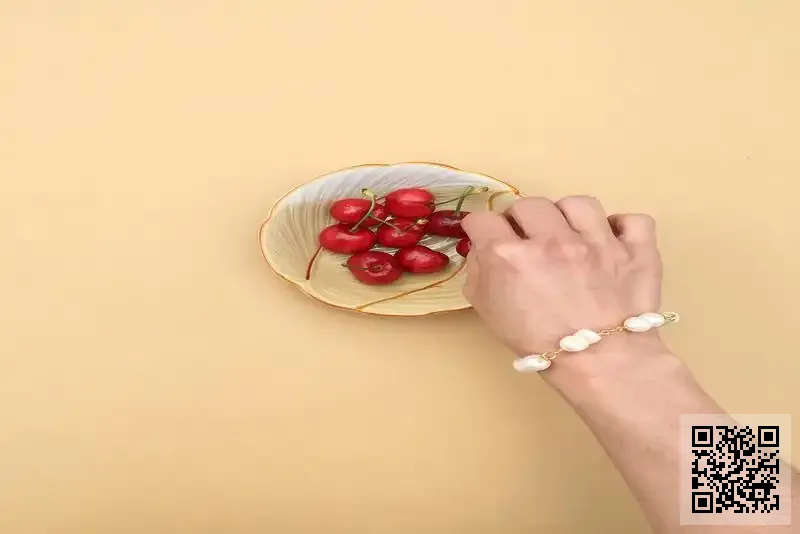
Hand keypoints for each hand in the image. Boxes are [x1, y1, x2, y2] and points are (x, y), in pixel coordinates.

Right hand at [461, 196, 664, 367]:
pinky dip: (622, 228)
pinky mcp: (635, 249)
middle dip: (522, 220)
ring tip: (569, 237)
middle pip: (528, 204)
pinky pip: (633, 220)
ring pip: (578, 203)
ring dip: (568, 216)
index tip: (489, 238)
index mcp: (510, 255)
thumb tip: (483, 248)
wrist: (602, 366)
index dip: (482, 229)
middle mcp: (552, 239)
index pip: (482, 218)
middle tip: (529, 241)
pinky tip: (612, 242)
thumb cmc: (540, 345)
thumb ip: (479, 273)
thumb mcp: (489, 313)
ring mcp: (598, 240)